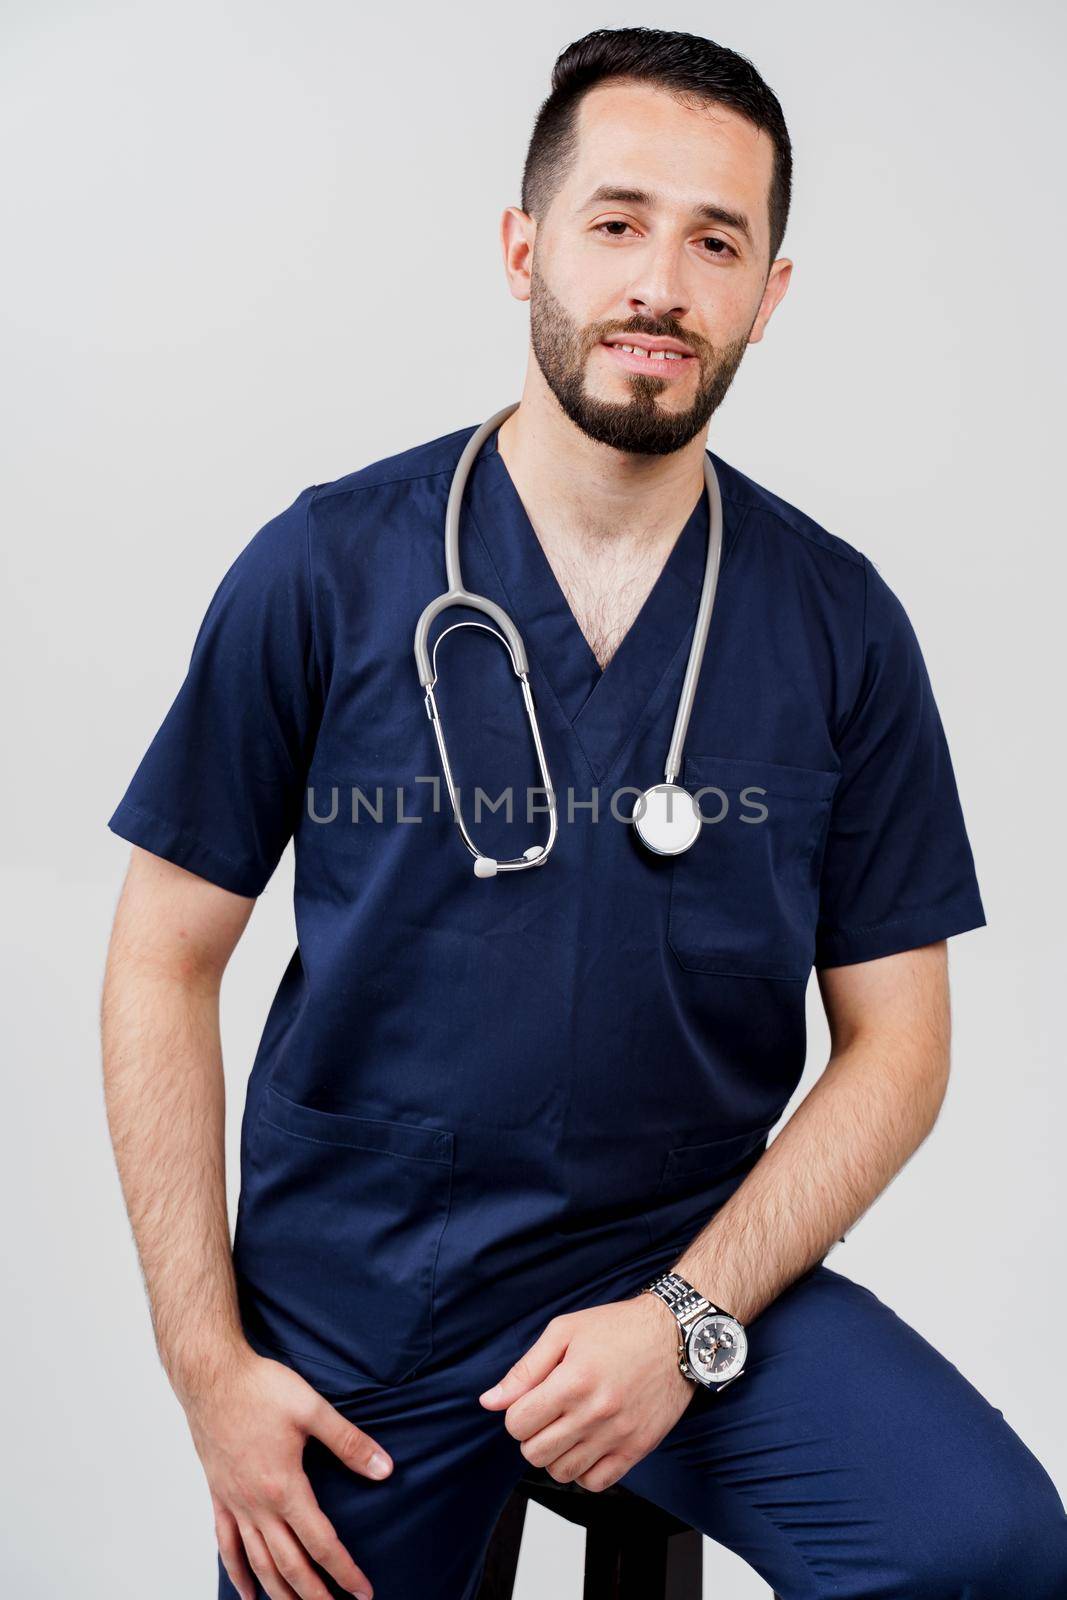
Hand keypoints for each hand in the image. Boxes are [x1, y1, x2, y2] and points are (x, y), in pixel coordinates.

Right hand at [181, 1340, 391, 1599]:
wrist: (211, 1375)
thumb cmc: (260, 1388)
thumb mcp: (312, 1409)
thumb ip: (349, 1442)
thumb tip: (384, 1468)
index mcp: (284, 1487)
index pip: (321, 1542)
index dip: (344, 1570)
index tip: (362, 1592)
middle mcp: (257, 1504)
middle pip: (289, 1564)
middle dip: (314, 1595)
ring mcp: (235, 1503)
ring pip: (257, 1562)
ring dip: (278, 1593)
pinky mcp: (218, 1495)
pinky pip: (226, 1544)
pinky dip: (237, 1572)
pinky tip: (246, 1592)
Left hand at [477, 1293, 694, 1491]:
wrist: (675, 1336)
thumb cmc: (618, 1329)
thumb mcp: (564, 1331)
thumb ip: (525, 1369)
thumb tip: (490, 1401)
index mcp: (572, 1381)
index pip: (517, 1424)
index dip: (516, 1414)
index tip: (530, 1403)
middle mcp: (594, 1413)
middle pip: (535, 1453)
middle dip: (532, 1436)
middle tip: (547, 1416)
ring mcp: (617, 1435)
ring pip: (562, 1473)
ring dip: (556, 1455)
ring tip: (567, 1430)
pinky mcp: (637, 1449)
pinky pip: (596, 1483)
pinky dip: (584, 1471)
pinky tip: (587, 1446)